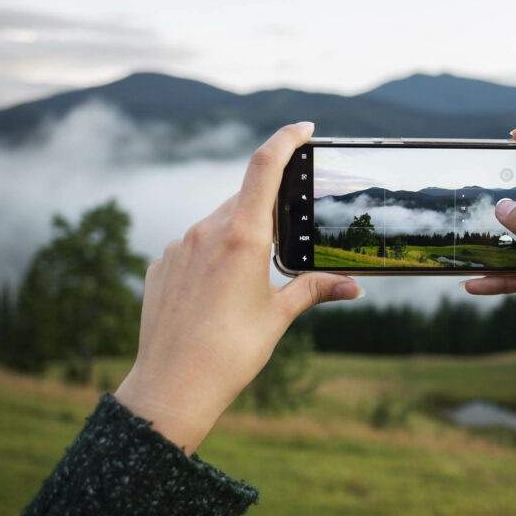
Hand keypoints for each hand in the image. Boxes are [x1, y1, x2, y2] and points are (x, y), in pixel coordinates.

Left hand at [115, 122, 362, 452]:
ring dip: (238, 236)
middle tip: (287, 236)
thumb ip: (314, 289)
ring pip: (216, 224)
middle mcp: (206, 231)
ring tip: (250, 281)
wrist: (172, 387)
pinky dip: (211, 257)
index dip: (285, 139)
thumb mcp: (279, 316)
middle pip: (244, 200)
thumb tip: (354, 286)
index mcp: (241, 236)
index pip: (264, 167)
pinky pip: (192, 248)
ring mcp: (178, 247)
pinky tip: (217, 296)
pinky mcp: (160, 266)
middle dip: (267, 210)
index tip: (304, 128)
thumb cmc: (231, 352)